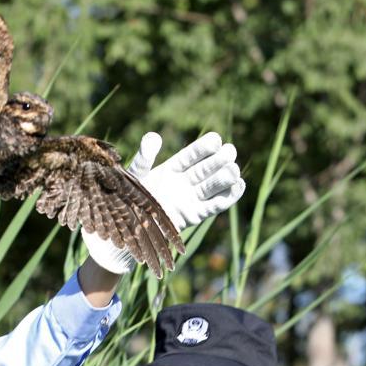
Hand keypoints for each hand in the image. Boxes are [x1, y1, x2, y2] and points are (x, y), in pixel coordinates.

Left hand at [82, 131, 244, 273]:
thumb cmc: (127, 200)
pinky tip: (240, 185)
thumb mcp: (135, 176)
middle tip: (229, 153)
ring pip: (214, 184)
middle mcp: (185, 182)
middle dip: (221, 159)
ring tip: (232, 170)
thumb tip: (154, 136)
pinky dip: (229, 197)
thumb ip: (144, 157)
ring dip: (226, 176)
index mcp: (172, 168)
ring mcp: (191, 198)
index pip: (193, 154)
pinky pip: (216, 205)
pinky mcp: (194, 215)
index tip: (215, 140)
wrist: (126, 229)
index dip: (205, 147)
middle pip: (208, 167)